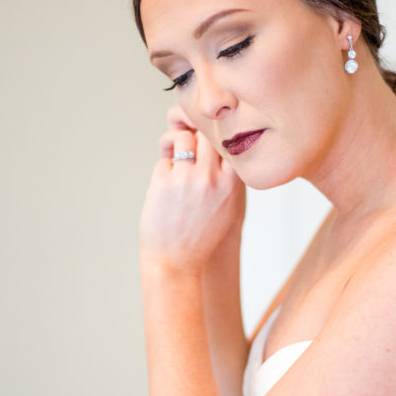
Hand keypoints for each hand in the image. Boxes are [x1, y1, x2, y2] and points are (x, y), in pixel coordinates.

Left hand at [140, 107, 245, 273]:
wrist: (176, 262)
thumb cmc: (201, 235)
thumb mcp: (227, 207)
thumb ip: (226, 176)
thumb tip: (215, 141)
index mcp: (232, 183)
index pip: (230, 141)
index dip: (220, 140)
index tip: (211, 149)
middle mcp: (211, 177)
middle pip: (206, 134)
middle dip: (198, 139)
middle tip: (192, 155)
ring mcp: (186, 178)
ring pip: (183, 139)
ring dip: (178, 149)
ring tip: (177, 168)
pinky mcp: (163, 182)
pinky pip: (165, 160)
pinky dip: (165, 171)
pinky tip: (166, 190)